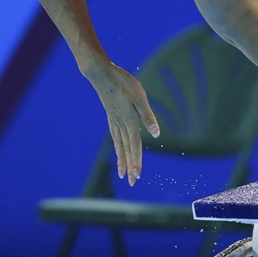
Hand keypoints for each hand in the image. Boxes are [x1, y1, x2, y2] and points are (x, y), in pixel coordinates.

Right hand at [86, 62, 159, 185]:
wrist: (101, 74)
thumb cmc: (123, 83)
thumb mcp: (140, 97)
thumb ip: (148, 116)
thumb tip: (156, 134)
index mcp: (130, 121)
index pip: (135, 145)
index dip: (137, 161)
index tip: (137, 176)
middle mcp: (121, 124)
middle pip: (126, 149)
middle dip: (129, 166)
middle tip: (131, 182)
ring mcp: (114, 121)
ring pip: (119, 145)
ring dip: (122, 159)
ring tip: (123, 172)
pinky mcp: (111, 115)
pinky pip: (115, 136)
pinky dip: (117, 147)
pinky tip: (118, 149)